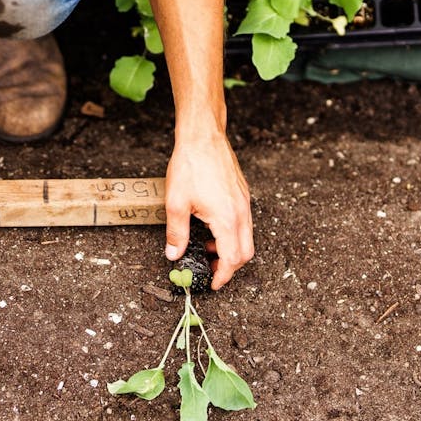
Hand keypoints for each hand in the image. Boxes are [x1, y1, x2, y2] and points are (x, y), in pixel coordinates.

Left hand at [163, 133, 253, 288]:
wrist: (203, 136)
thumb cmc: (191, 165)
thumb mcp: (176, 203)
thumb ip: (177, 233)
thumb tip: (174, 254)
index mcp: (227, 219)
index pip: (232, 259)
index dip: (223, 276)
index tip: (213, 284)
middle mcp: (241, 213)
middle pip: (245, 253)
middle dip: (229, 267)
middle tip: (210, 269)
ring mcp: (244, 202)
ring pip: (246, 238)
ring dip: (230, 249)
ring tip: (206, 248)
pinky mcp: (242, 194)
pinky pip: (244, 223)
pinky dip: (232, 234)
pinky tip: (211, 228)